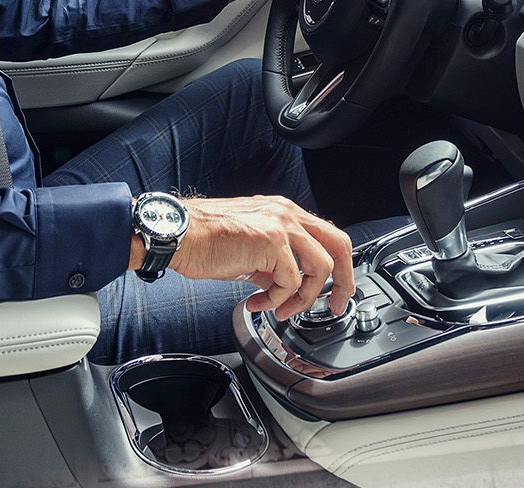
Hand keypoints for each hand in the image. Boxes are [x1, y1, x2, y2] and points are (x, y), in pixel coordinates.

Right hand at [133, 195, 354, 318]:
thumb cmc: (204, 241)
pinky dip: (277, 300)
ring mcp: (281, 225)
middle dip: (344, 281)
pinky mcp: (271, 241)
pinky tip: (256, 302)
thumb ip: (272, 265)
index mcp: (283, 212)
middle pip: (339, 245)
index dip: (338, 267)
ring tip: (280, 310)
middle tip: (335, 305)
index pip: (327, 236)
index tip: (334, 292)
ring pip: (320, 267)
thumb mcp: (248, 252)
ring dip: (304, 298)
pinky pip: (291, 281)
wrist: (179, 235)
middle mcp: (287, 213)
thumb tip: (285, 288)